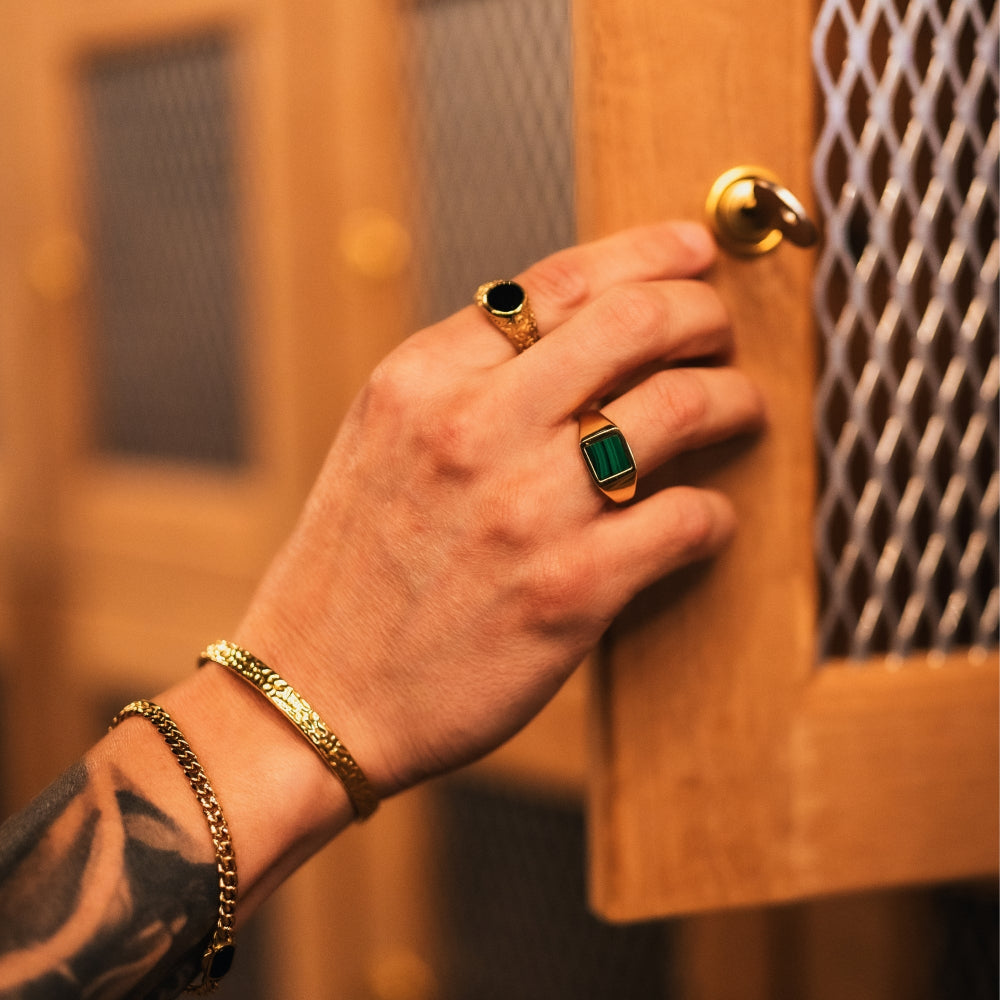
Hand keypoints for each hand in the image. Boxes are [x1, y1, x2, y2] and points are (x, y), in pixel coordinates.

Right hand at [235, 220, 765, 794]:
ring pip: (679, 410)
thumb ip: (467, 379)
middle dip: (702, 314)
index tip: (689, 253)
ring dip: (731, 401)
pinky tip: (704, 518)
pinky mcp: (571, 592)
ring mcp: (526, 509)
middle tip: (720, 331)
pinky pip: (686, 520)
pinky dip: (713, 513)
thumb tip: (580, 338)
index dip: (645, 255)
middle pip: (635, 324)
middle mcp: (474, 428)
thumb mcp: (383, 440)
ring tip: (738, 410)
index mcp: (421, 379)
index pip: (559, 281)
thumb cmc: (351, 572)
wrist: (317, 694)